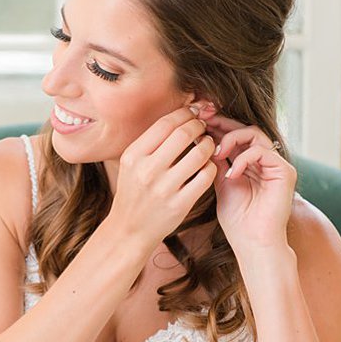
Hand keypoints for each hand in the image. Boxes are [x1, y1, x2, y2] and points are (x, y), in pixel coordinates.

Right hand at [107, 106, 217, 248]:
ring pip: (200, 153)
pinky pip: (206, 176)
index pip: (165, 123)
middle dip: (199, 126)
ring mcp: (164, 188)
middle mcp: (146, 170)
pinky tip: (206, 166)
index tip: (194, 113)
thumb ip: (152, 142)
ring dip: (209, 144)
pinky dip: (211, 167)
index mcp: (133, 155)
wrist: (129, 229)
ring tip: (207, 145)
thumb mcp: (132, 164)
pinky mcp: (179, 204)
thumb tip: (182, 115)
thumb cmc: (134, 191)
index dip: (185, 113)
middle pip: (184, 133)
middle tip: (203, 127)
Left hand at [202, 112, 296, 253]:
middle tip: (203, 119)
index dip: (215, 125)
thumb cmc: (237, 219)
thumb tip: (200, 138)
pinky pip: (262, 152)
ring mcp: (276, 164)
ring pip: (254, 133)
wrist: (253, 242)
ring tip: (217, 153)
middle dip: (221, 122)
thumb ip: (215, 162)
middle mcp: (264, 160)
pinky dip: (243, 158)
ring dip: (231, 138)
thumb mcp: (219, 183)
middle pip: (244, 127)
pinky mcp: (285, 171)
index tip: (195, 120)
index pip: (233, 134)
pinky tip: (231, 174)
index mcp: (248, 162)